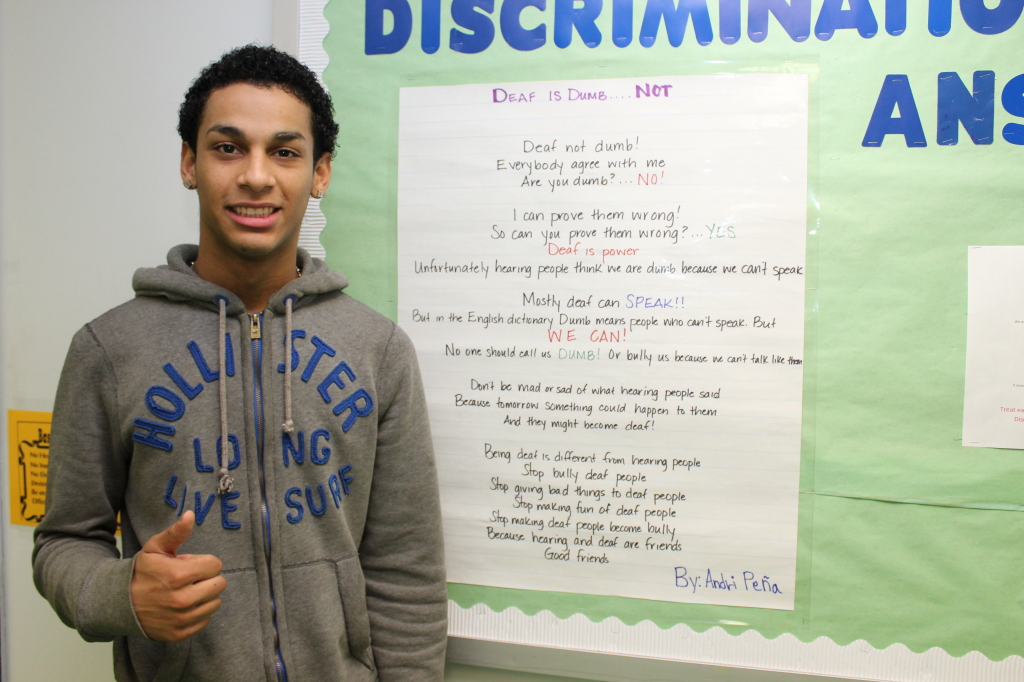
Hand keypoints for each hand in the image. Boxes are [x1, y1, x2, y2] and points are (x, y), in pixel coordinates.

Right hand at [130, 510, 225, 641]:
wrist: (118, 603)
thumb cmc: (141, 572)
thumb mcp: (155, 548)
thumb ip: (176, 532)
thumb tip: (190, 515)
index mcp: (179, 575)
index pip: (216, 565)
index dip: (204, 562)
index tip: (190, 565)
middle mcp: (182, 599)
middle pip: (220, 584)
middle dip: (207, 578)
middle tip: (190, 578)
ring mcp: (181, 618)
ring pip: (215, 603)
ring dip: (205, 595)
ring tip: (187, 591)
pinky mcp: (179, 633)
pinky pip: (206, 620)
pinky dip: (198, 613)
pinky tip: (183, 606)